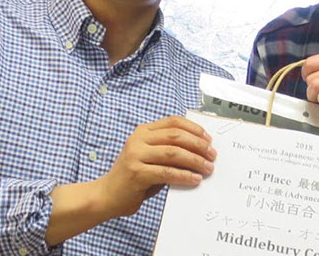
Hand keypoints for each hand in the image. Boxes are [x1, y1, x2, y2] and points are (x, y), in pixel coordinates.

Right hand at [96, 115, 215, 217]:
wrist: (105, 196)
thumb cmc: (133, 178)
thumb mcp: (151, 159)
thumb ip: (169, 152)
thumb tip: (200, 153)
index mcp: (143, 132)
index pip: (173, 122)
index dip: (194, 128)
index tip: (208, 139)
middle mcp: (138, 140)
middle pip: (176, 136)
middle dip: (198, 145)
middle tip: (212, 155)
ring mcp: (135, 155)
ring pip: (173, 153)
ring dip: (195, 161)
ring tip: (208, 168)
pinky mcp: (136, 173)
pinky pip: (166, 172)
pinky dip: (184, 176)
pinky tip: (195, 180)